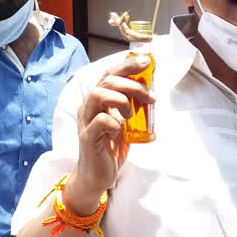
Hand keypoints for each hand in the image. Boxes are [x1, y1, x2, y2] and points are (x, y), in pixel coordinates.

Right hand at [65, 57, 155, 214]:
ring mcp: (86, 121)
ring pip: (98, 94)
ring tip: (131, 114)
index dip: (128, 65)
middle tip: (149, 97)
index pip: (110, 74)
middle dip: (132, 83)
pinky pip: (100, 121)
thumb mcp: (126, 122)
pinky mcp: (87, 137)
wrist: (98, 175)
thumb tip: (151, 92)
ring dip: (121, 99)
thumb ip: (133, 107)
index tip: (147, 62)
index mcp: (99, 100)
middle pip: (107, 80)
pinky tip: (120, 131)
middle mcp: (89, 106)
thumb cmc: (111, 146)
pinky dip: (114, 123)